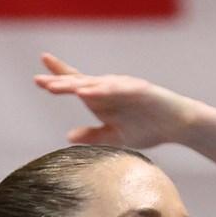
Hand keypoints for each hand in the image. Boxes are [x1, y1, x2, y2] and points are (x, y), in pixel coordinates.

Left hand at [32, 56, 203, 147]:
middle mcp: (110, 88)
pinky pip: (119, 89)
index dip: (58, 81)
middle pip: (81, 83)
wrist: (177, 125)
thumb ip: (93, 135)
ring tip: (58, 87)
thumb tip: (68, 136)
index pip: (76, 86)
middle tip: (39, 81)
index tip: (37, 79)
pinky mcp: (139, 89)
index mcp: (102, 99)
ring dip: (77, 85)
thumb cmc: (148, 128)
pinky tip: (89, 91)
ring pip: (96, 84)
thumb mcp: (115, 137)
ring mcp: (124, 87)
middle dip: (60, 82)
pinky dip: (104, 89)